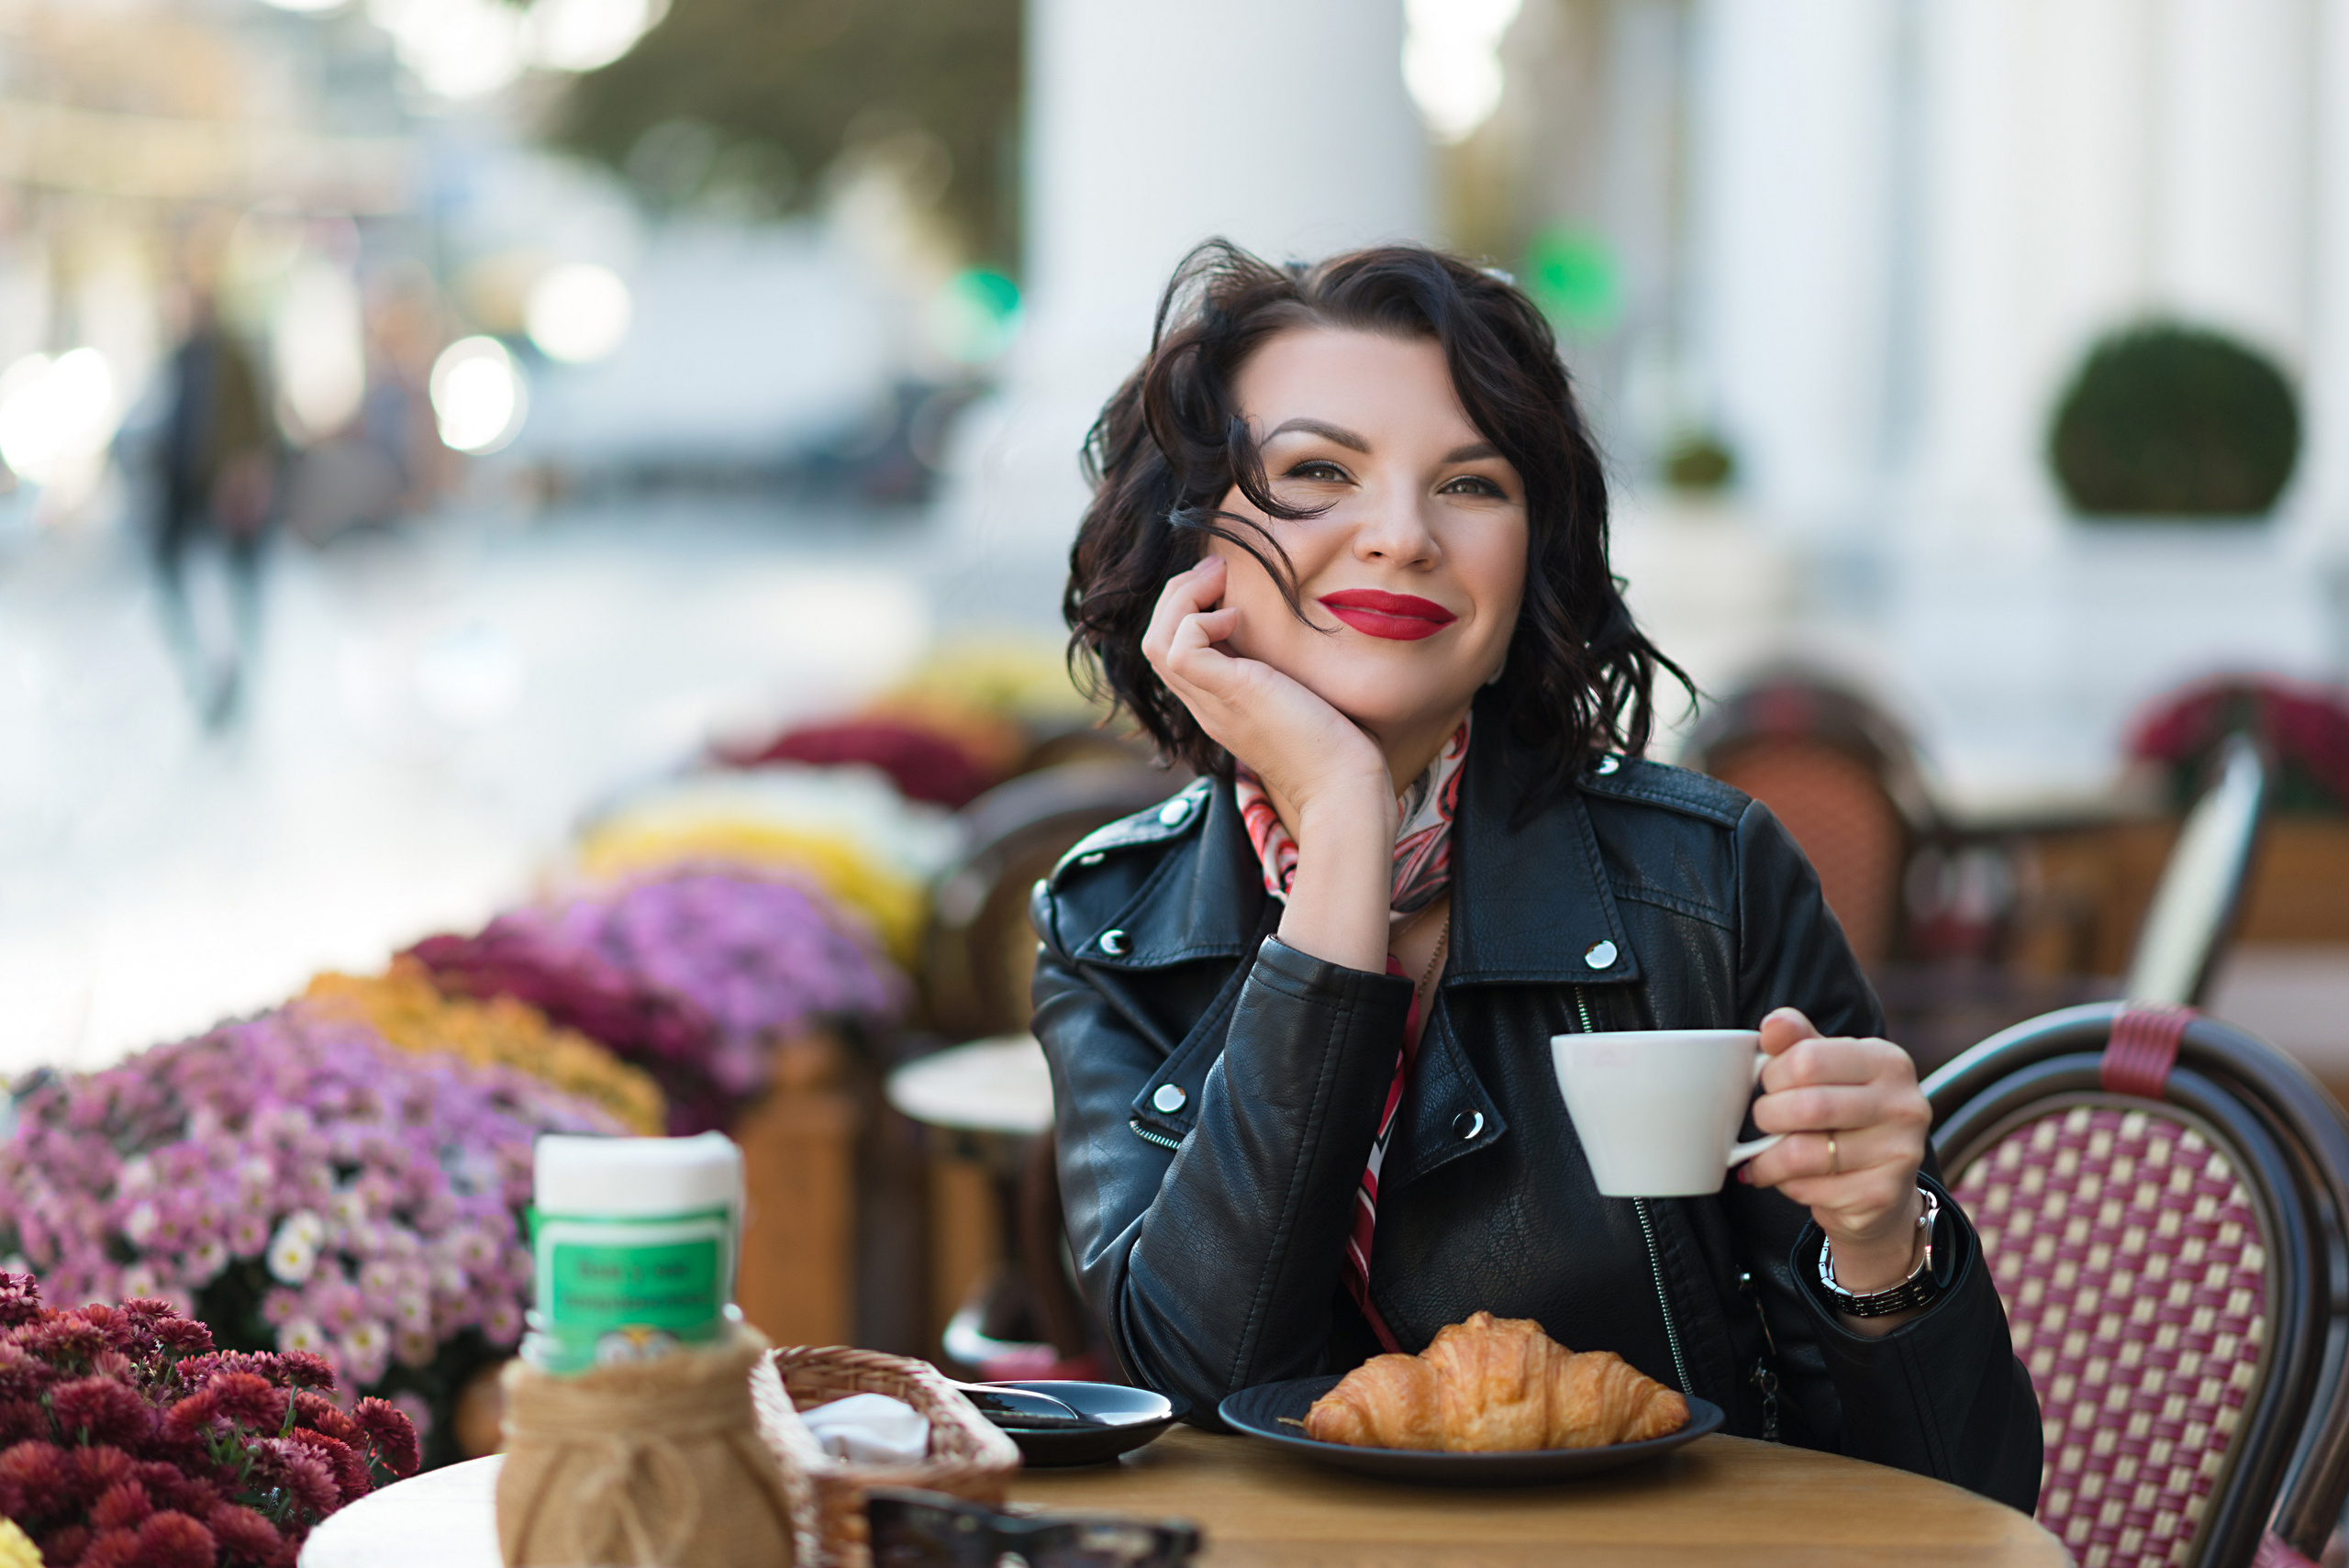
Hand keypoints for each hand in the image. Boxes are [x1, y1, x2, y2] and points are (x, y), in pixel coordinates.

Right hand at [1140, 556, 1393, 838]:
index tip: (1226, 585)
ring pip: (1156, 643)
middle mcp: (1206, 705)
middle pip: (1155, 643)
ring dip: (1182, 599)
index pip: (1174, 653)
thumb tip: (1298, 634)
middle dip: (1178, 595)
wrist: (1345, 788)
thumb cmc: (1339, 747)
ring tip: (1220, 580)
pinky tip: (1237, 618)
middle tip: (1218, 570)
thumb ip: (1287, 673)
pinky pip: (1180, 649)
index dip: (1187, 611)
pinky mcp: (1229, 694)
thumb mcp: (1303, 698)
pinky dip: (1200, 620)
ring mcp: (1212, 703)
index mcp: (1220, 705)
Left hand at [1741, 1007, 1929, 1307]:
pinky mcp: (1883, 1194)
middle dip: (1767, 1116)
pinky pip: (1809, 1188)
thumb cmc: (1845, 1117)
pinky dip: (1786, 1185)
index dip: (1773, 1075)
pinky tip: (1790, 1180)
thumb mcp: (1826, 1070)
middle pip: (1806, 1106)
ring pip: (1801, 1153)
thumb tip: (1773, 1024)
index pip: (1808, 1059)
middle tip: (1764, 1121)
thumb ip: (1798, 1042)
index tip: (1771, 1085)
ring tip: (1763, 1157)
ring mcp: (1900, 1152)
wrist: (1881, 1189)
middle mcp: (1904, 1104)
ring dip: (1767, 1158)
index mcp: (1888, 1061)